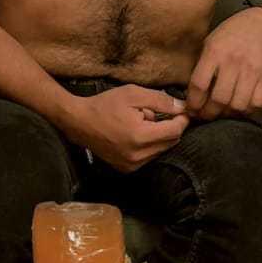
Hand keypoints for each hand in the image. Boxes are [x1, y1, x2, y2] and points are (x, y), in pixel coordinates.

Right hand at [59, 85, 188, 172]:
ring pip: (161, 150)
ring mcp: (132, 164)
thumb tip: (182, 107)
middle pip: (171, 142)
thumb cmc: (105, 105)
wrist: (79, 122)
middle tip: (156, 113)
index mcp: (140, 136)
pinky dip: (150, 145)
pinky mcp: (127, 168)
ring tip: (142, 123)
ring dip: (159, 137)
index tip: (181, 110)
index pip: (175, 131)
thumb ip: (160, 101)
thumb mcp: (133, 94)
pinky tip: (136, 134)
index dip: (182, 119)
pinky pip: (150, 157)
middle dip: (170, 127)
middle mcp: (138, 155)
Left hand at [186, 8, 261, 120]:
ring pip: (238, 105)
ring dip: (227, 114)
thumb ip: (201, 67)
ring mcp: (252, 70)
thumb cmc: (229, 36)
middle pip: (219, 99)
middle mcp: (233, 61)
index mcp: (214, 52)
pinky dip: (246, 110)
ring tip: (222, 112)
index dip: (193, 102)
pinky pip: (256, 103)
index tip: (192, 109)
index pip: (199, 84)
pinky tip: (238, 106)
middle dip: (209, 113)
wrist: (258, 26)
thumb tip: (190, 96)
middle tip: (205, 115)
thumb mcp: (209, 44)